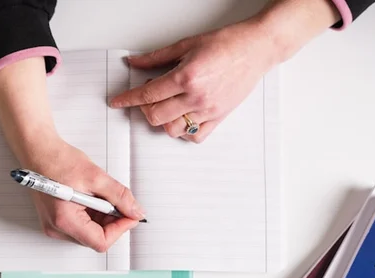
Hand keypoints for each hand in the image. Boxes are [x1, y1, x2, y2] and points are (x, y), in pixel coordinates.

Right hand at [26, 139, 144, 251]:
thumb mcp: (96, 177)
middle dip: (112, 222)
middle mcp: (57, 228)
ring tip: (100, 195)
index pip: (100, 241)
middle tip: (118, 202)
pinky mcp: (56, 220)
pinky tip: (92, 197)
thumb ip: (120, 197)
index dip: (120, 229)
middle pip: (95, 238)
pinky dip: (93, 214)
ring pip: (90, 232)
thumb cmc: (58, 161)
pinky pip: (81, 225)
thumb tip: (135, 211)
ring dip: (103, 217)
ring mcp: (55, 226)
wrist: (39, 151)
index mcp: (64, 220)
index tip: (130, 215)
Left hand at [109, 0, 340, 142]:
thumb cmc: (226, 43)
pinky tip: (182, 117)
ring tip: (166, 105)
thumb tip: (134, 63)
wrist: (256, 49)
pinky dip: (184, 131)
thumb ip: (157, 58)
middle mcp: (196, 97)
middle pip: (156, 116)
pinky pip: (195, 136)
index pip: (147, 94)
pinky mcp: (219, 117)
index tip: (117, 102)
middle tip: (147, 97)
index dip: (127, 99)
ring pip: (172, 130)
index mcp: (186, 77)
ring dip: (162, 120)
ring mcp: (208, 110)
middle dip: (143, 109)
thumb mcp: (187, 44)